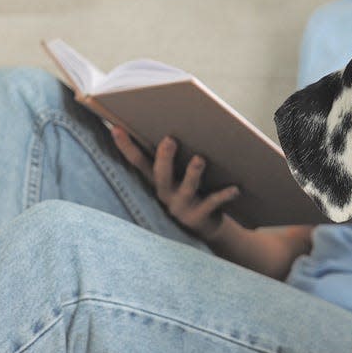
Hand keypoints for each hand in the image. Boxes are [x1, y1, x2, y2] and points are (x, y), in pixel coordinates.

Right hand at [110, 127, 239, 239]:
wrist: (208, 227)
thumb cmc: (193, 191)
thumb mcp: (178, 176)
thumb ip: (173, 156)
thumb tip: (174, 125)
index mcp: (157, 181)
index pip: (137, 162)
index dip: (125, 146)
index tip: (116, 128)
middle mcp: (165, 195)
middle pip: (160, 175)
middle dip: (164, 158)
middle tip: (170, 140)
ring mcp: (182, 207)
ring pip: (187, 188)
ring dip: (193, 173)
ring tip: (199, 159)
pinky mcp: (200, 217)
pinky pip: (213, 203)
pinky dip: (224, 195)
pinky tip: (235, 188)